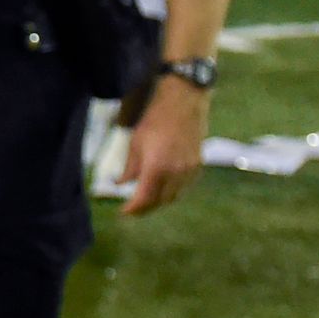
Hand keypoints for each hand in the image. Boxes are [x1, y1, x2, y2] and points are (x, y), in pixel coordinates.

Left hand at [119, 78, 207, 216]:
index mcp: (157, 168)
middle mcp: (176, 174)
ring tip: (146, 200)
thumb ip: (129, 168)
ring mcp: (190, 171)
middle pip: (160, 202)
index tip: (124, 213)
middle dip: (146, 208)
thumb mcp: (135, 144)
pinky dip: (173, 192)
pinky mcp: (198, 167)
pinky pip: (185, 188)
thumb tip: (120, 184)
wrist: (183, 104)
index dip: (133, 209)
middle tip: (133, 208)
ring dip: (160, 202)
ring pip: (174, 197)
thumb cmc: (154, 121)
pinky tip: (163, 188)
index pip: (144, 199)